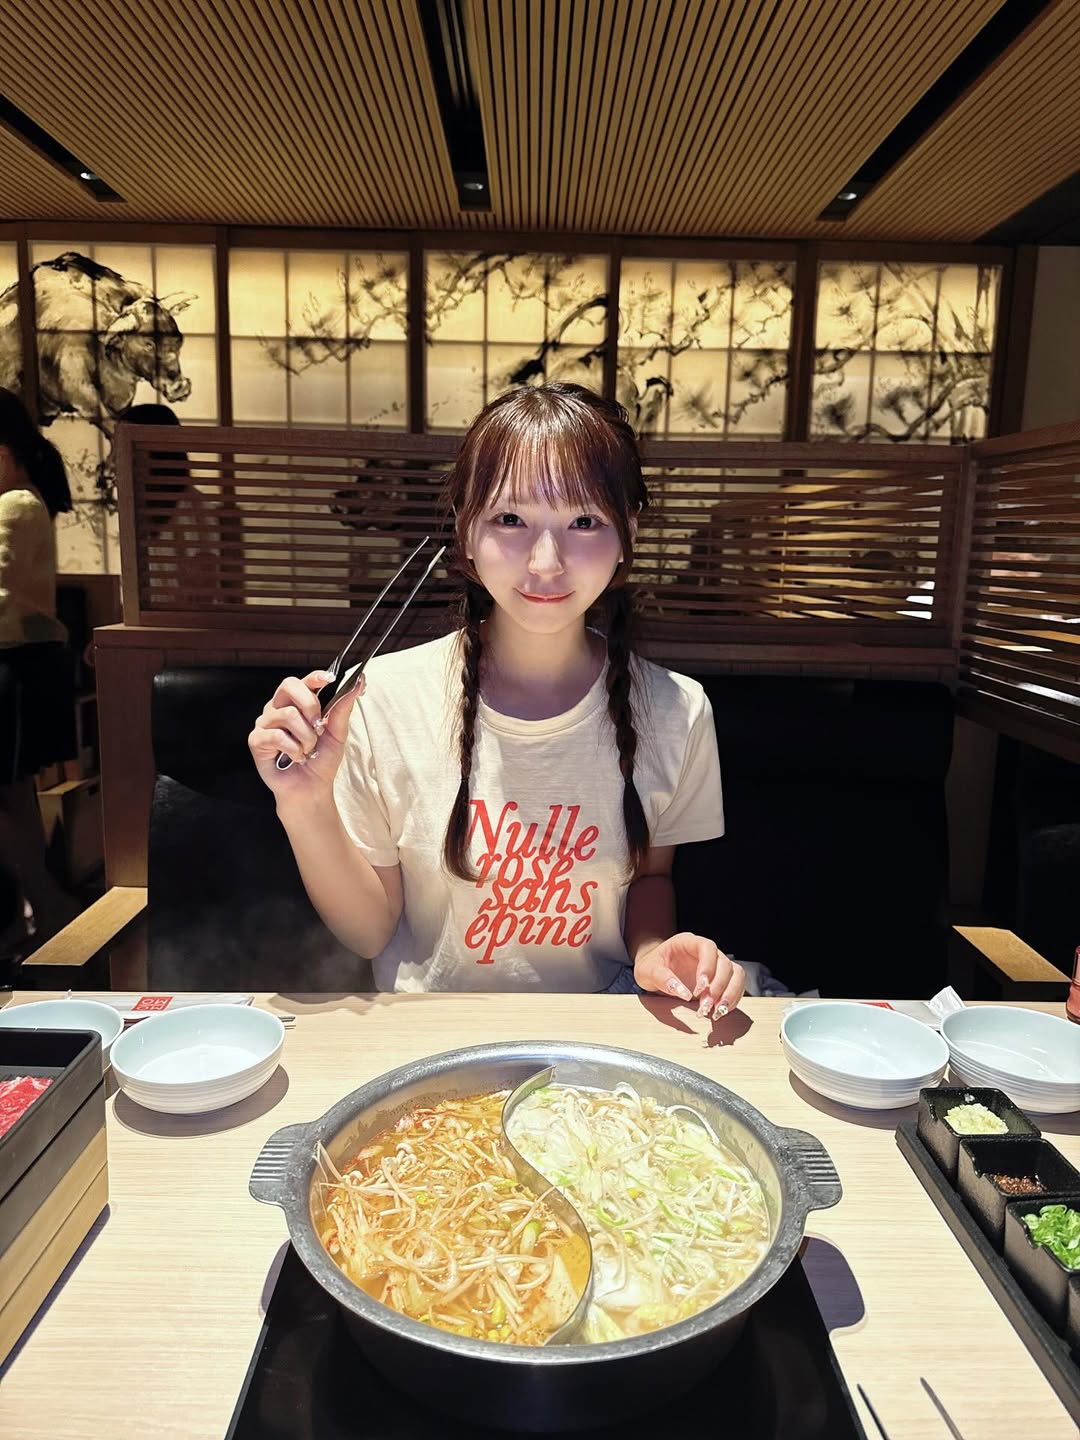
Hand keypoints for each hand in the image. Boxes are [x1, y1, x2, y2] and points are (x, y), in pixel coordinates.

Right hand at [248, 669, 363, 797]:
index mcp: (298, 703)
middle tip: (319, 727)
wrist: (311, 788)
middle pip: (288, 685)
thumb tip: (359, 682)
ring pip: (288, 714)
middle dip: (310, 704)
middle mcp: (279, 708)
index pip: (304, 681)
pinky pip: (277, 735)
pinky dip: (293, 750)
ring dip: (306, 737)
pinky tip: (296, 757)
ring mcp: (266, 722)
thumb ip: (343, 707)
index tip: (330, 679)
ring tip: (308, 750)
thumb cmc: (321, 760)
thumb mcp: (338, 733)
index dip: (315, 676)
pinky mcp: (256, 739)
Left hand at [633, 932, 743, 1019]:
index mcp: (688, 942)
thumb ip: (663, 979)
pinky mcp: (719, 979)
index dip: (709, 967)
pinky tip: (720, 1011)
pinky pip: (735, 986)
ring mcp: (715, 965)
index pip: (708, 947)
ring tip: (717, 1012)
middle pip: (725, 963)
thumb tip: (684, 993)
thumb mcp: (647, 971)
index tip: (702, 987)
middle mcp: (706, 952)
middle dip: (718, 987)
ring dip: (730, 994)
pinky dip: (731, 1000)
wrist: (653, 971)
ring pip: (735, 974)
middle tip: (706, 1007)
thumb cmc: (650, 966)